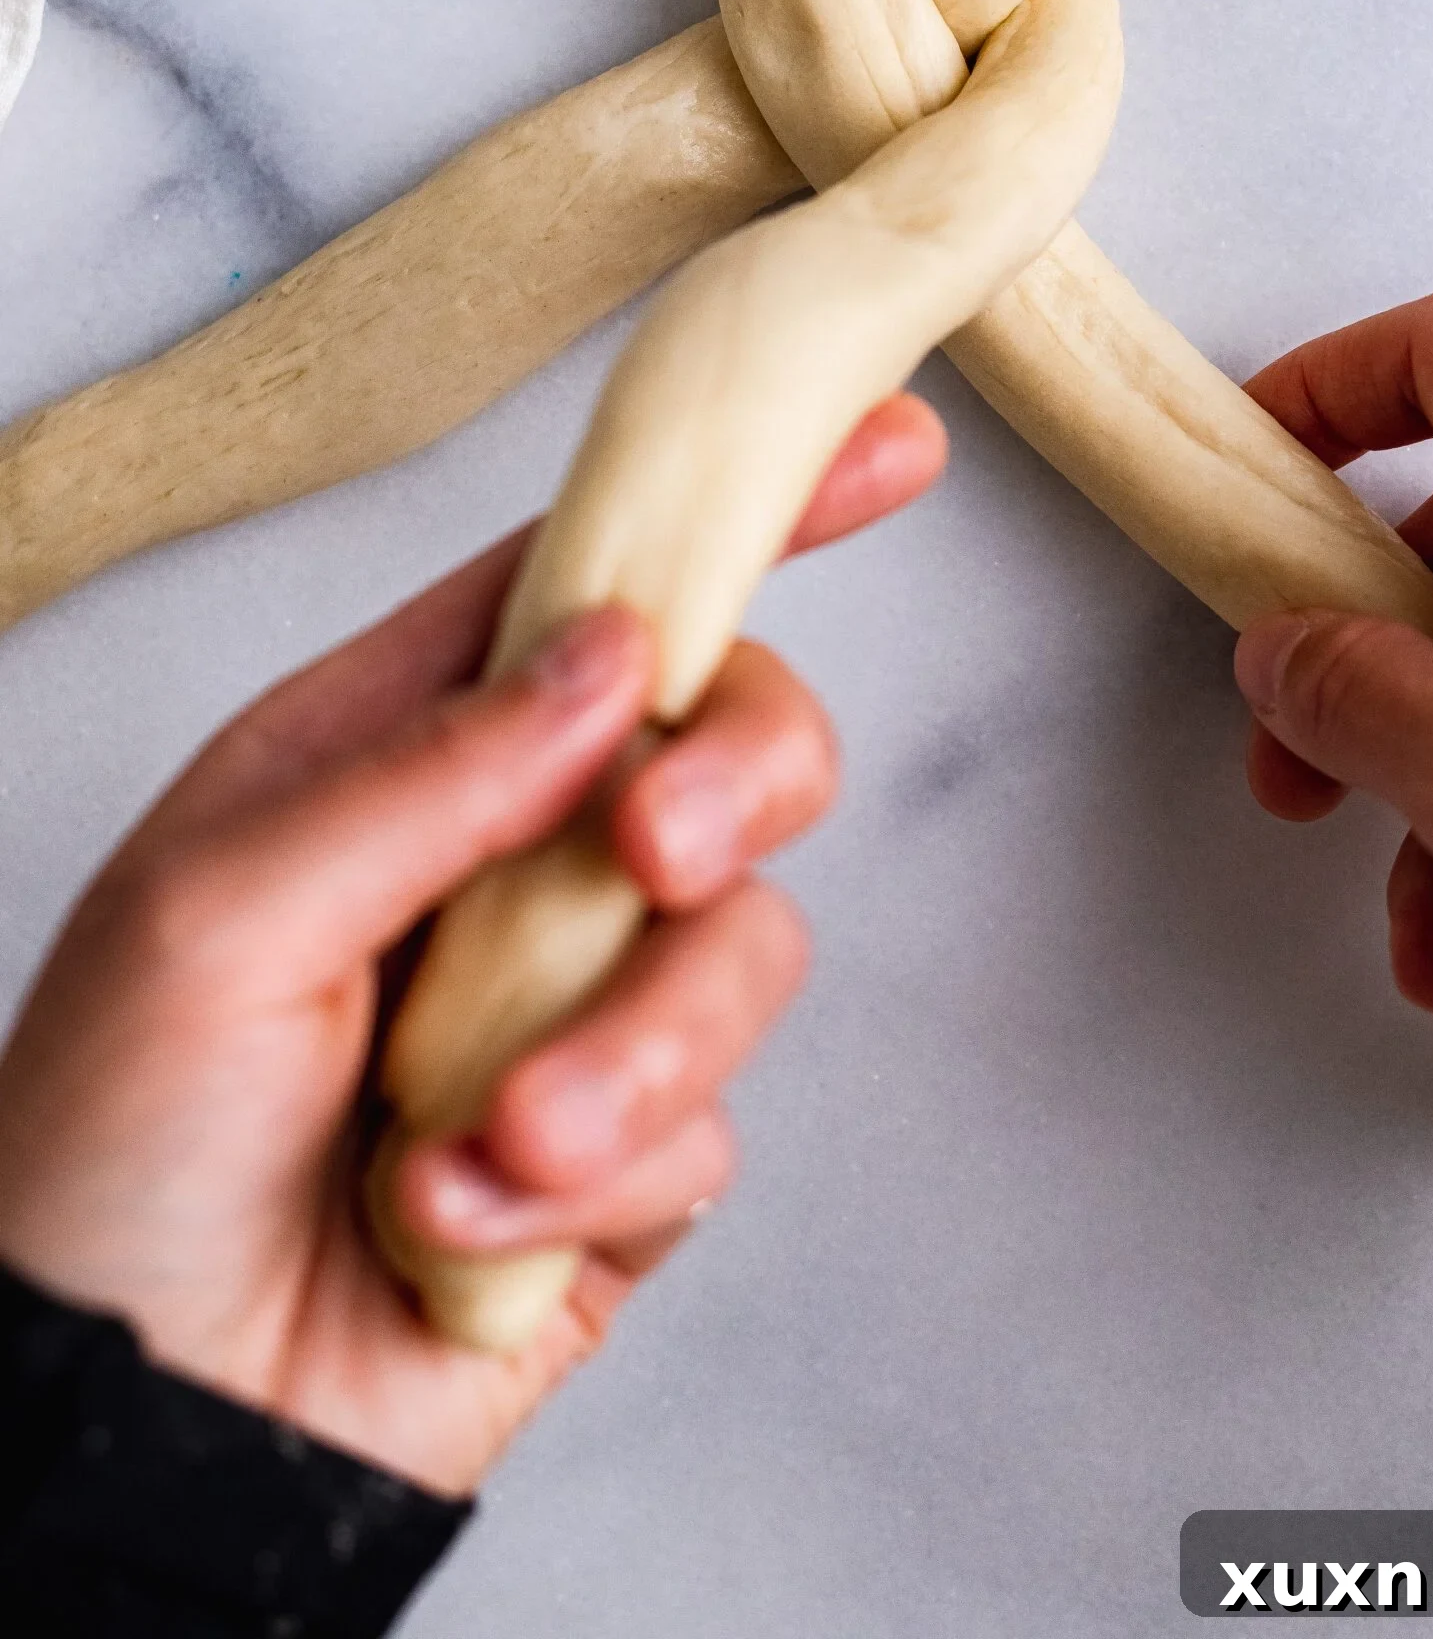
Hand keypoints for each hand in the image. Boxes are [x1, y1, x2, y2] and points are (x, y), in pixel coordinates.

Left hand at [0, 394, 945, 1497]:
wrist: (120, 1427)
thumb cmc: (103, 1150)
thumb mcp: (220, 916)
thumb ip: (433, 771)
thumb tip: (615, 648)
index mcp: (395, 750)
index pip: (589, 584)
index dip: (737, 509)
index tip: (889, 446)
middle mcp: (508, 857)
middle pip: (728, 739)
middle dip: (731, 780)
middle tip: (656, 851)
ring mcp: (577, 1008)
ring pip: (746, 949)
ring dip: (624, 1052)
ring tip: (483, 1140)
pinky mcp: (623, 1165)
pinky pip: (703, 1131)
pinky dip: (582, 1187)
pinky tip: (448, 1231)